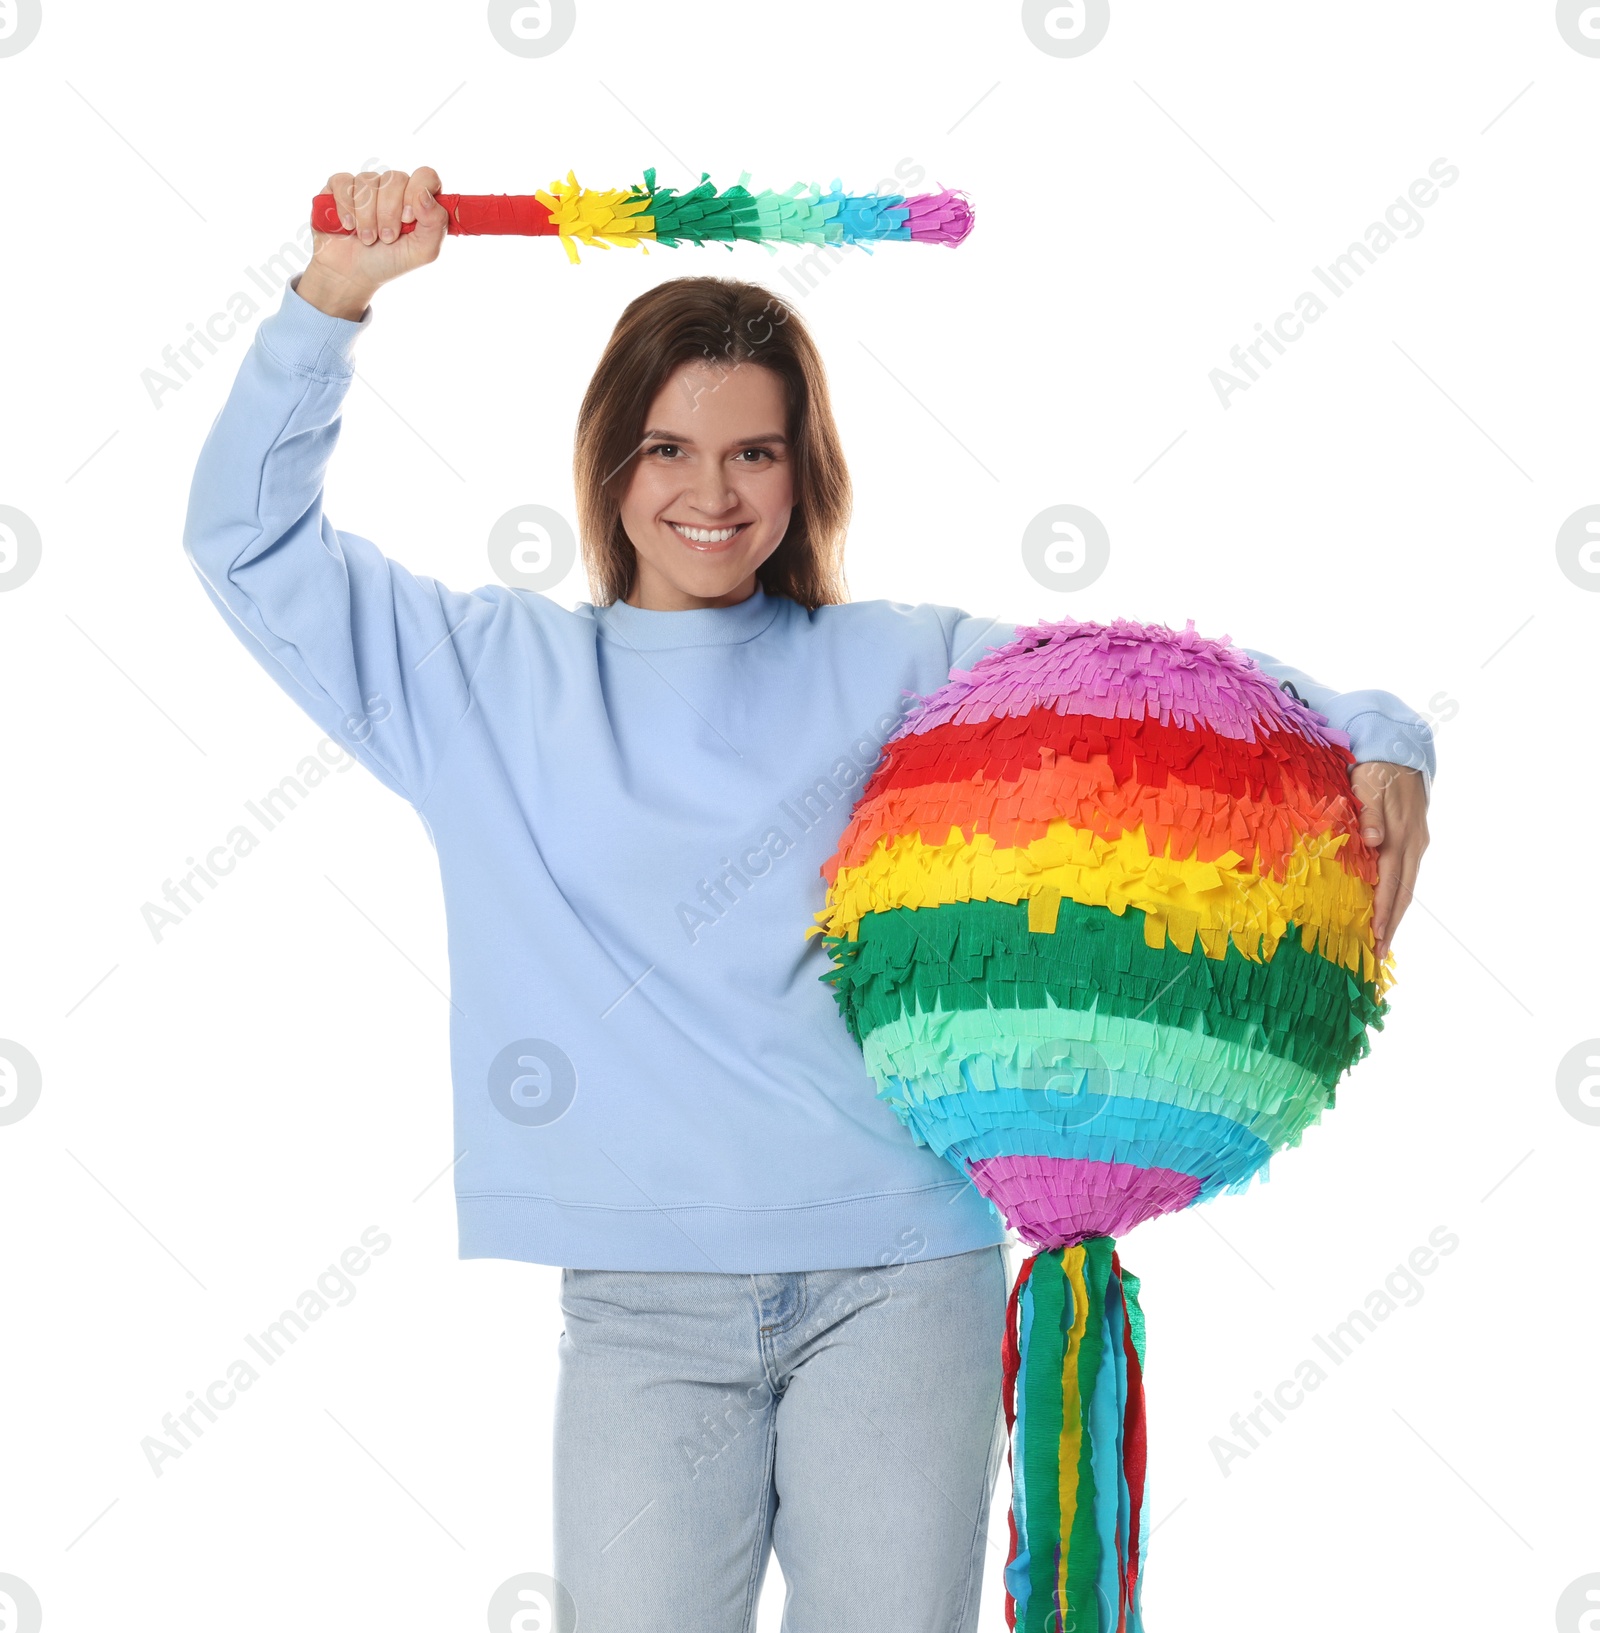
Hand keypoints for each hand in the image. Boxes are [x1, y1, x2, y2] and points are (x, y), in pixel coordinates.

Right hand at [297, 167, 447, 319]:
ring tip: (367, 238)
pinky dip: (346, 209)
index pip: (426, 176)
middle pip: (395, 178)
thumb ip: (436, 224)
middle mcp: (393, 187)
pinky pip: (344, 183)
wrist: (351, 273)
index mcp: (417, 199)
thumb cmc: (389, 261)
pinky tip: (348, 226)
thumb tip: (426, 195)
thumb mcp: (422, 252)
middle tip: (386, 238)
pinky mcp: (339, 185)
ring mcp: (366, 184)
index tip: (408, 219)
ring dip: (367, 218)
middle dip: (389, 214)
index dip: (417, 193)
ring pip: (368, 183)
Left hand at [1349, 762, 1428, 961]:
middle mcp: (1413, 844)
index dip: (1384, 909)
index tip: (1376, 935)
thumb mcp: (1369, 785)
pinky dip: (1397, 898)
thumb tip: (1374, 839)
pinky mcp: (1415, 842)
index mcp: (1400, 835)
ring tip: (1383, 942)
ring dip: (1395, 916)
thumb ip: (1370, 813)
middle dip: (1392, 924)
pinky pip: (1406, 876)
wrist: (1401, 753)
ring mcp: (1417, 844)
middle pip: (1403, 892)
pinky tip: (1388, 913)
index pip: (1391, 881)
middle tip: (1379, 954)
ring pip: (1407, 887)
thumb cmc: (1378, 771)